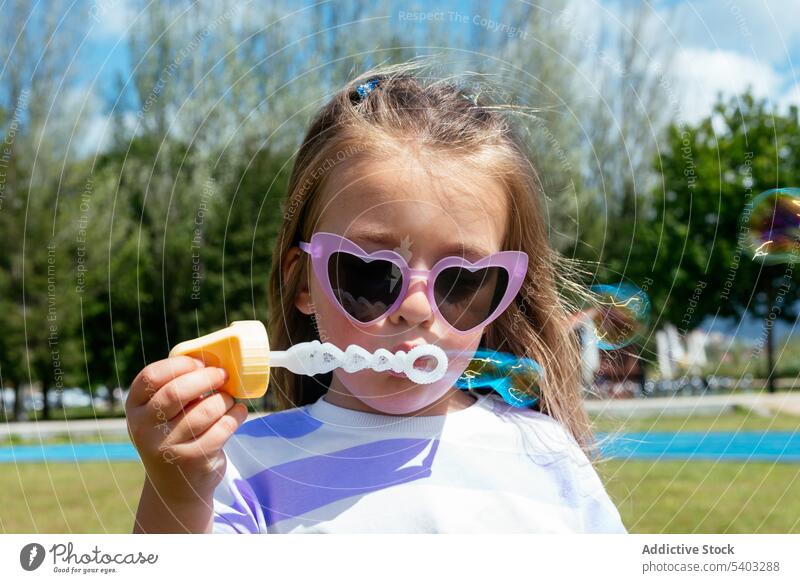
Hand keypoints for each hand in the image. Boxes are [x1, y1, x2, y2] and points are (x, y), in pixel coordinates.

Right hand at [125, 356, 247, 504]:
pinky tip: (237, 412)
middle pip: (177, 392)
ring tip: (229, 399)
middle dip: (207, 377)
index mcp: (135, 408)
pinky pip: (222, 428)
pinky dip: (236, 415)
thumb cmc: (175, 432)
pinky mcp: (193, 460)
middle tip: (223, 374)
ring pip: (205, 410)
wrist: (176, 484)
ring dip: (225, 399)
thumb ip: (178, 386)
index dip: (180, 364)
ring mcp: (166, 447)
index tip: (200, 362)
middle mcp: (144, 429)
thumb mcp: (164, 412)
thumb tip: (215, 358)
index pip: (151, 377)